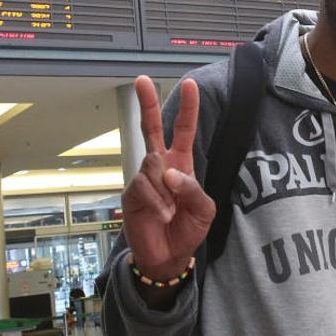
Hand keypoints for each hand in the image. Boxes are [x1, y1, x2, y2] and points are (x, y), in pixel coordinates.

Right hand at [122, 75, 215, 280]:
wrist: (168, 256)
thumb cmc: (187, 229)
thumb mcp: (204, 210)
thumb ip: (192, 189)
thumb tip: (170, 173)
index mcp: (181, 164)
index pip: (184, 131)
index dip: (188, 108)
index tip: (189, 84)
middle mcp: (161, 166)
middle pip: (152, 128)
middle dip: (148, 103)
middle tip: (142, 79)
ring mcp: (144, 178)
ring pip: (153, 165)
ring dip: (166, 190)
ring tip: (170, 211)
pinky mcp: (131, 193)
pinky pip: (144, 186)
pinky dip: (157, 202)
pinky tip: (161, 215)